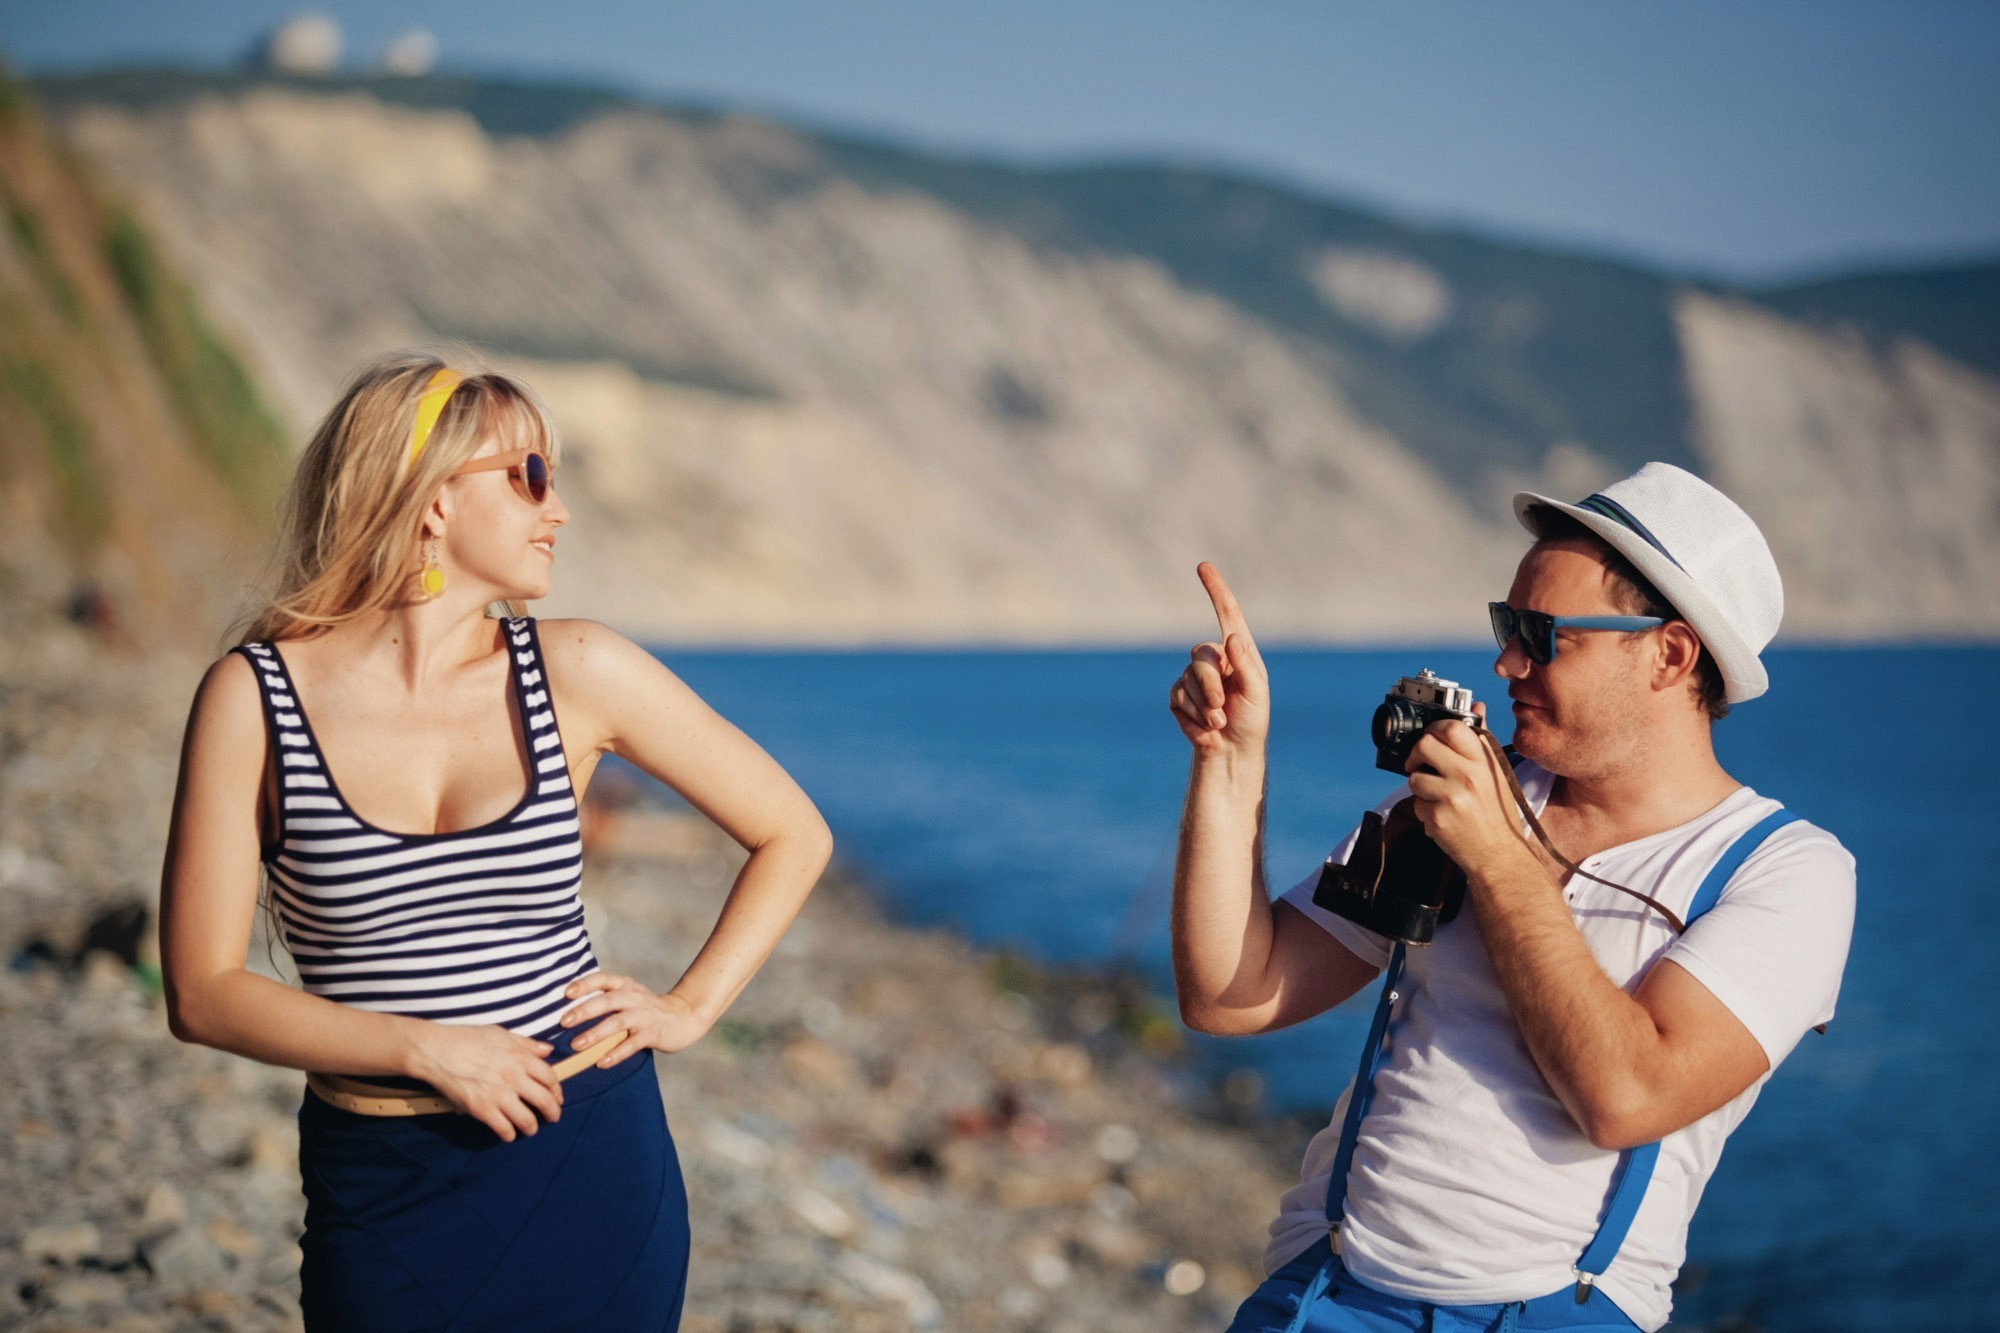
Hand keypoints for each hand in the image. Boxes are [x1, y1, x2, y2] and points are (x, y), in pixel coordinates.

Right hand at [406, 1023, 562, 1141]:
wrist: (437, 1050)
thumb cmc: (468, 1038)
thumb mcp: (501, 1033)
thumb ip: (526, 1044)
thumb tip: (547, 1050)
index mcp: (521, 1058)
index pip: (550, 1078)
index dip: (557, 1090)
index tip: (557, 1096)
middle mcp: (514, 1077)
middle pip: (545, 1101)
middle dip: (553, 1112)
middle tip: (553, 1117)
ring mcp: (499, 1095)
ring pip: (527, 1120)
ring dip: (532, 1128)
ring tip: (531, 1129)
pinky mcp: (482, 1109)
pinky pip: (504, 1129)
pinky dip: (510, 1135)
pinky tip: (509, 1134)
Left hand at [559, 971, 710, 1067]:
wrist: (684, 1016)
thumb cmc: (645, 1009)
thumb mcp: (628, 996)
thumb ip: (605, 999)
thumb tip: (567, 1011)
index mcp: (625, 985)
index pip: (603, 978)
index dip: (585, 984)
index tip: (567, 993)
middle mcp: (634, 997)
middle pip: (607, 1000)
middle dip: (584, 1010)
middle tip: (564, 1022)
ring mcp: (644, 1015)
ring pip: (618, 1022)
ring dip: (596, 1033)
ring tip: (577, 1045)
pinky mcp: (653, 1033)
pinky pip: (632, 1043)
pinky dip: (616, 1053)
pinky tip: (601, 1062)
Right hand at [1168, 563, 1269, 755]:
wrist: (1232, 752)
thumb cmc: (1251, 720)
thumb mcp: (1257, 693)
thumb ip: (1247, 665)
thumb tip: (1232, 637)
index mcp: (1238, 652)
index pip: (1227, 614)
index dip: (1215, 589)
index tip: (1202, 566)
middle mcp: (1215, 660)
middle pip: (1200, 655)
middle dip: (1210, 685)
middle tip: (1222, 709)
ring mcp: (1194, 677)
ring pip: (1187, 679)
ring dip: (1203, 705)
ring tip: (1219, 721)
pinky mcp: (1178, 696)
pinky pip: (1177, 697)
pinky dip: (1192, 715)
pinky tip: (1205, 727)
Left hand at [1404, 706, 1530, 873]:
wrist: (1500, 855)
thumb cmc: (1498, 814)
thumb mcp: (1497, 773)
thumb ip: (1482, 741)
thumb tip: (1476, 708)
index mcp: (1484, 761)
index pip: (1452, 728)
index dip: (1435, 729)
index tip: (1431, 738)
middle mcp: (1469, 775)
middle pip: (1424, 745)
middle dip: (1416, 755)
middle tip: (1420, 764)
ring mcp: (1452, 796)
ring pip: (1414, 777)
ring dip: (1420, 787)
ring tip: (1437, 797)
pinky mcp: (1438, 817)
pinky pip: (1416, 804)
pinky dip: (1424, 811)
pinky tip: (1442, 816)